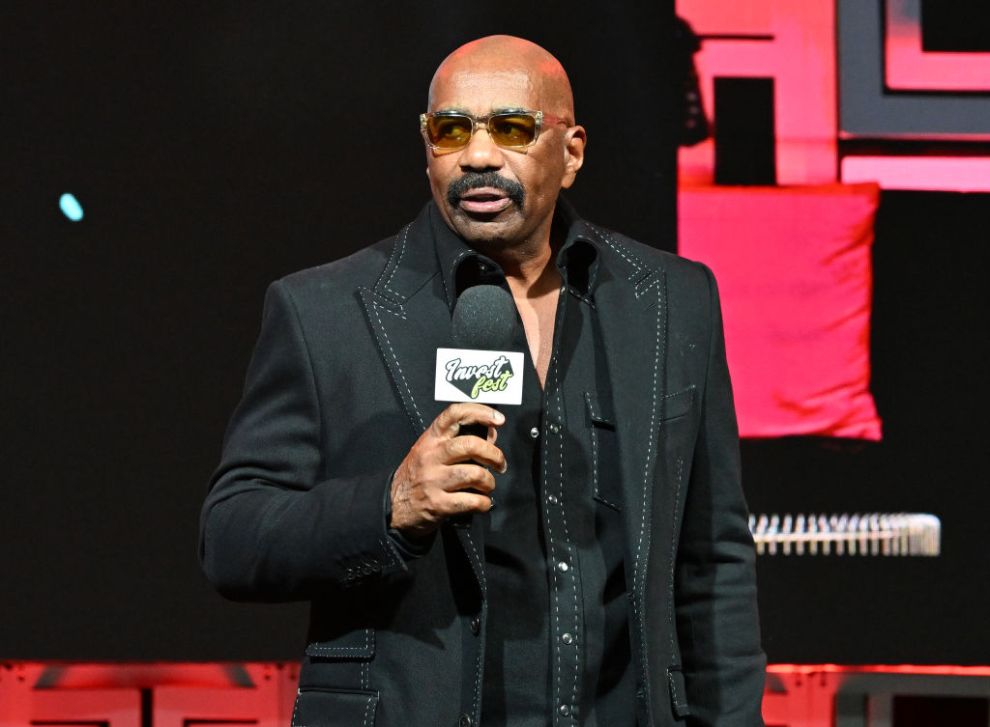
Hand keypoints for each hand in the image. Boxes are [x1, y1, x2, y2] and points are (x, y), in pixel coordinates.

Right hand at [390, 404, 506, 538]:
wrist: (393, 506)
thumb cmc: (418, 475)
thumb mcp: (431, 451)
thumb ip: (459, 440)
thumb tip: (491, 433)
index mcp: (431, 439)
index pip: (454, 415)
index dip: (480, 412)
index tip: (498, 419)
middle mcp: (431, 456)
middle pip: (470, 445)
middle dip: (493, 454)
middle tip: (500, 463)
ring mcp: (434, 480)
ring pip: (475, 475)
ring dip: (489, 482)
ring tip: (487, 486)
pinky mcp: (438, 504)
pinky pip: (471, 501)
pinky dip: (483, 503)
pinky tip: (482, 502)